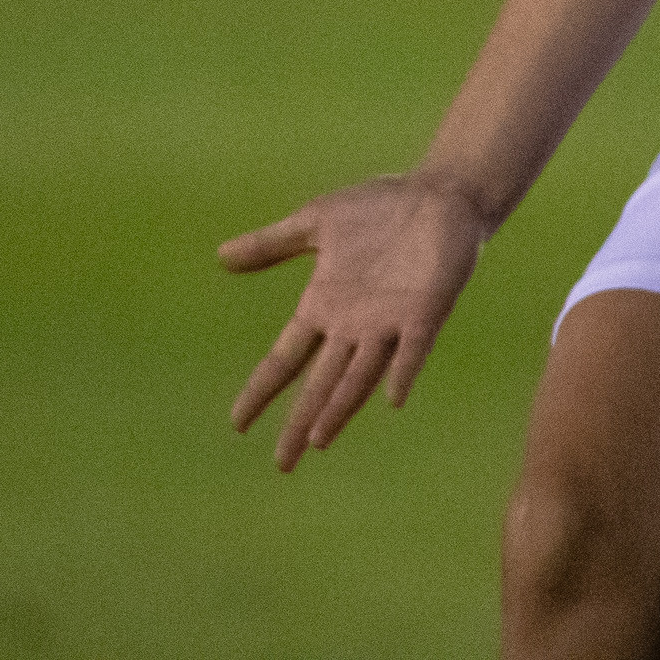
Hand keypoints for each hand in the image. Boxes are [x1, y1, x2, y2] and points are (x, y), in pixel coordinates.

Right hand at [218, 172, 487, 468]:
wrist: (439, 194)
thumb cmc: (380, 209)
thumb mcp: (316, 223)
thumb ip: (271, 244)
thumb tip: (220, 256)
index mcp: (325, 306)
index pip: (286, 358)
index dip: (262, 389)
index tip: (237, 424)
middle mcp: (354, 325)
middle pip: (321, 382)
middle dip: (301, 420)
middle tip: (282, 464)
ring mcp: (390, 321)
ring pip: (360, 375)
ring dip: (340, 406)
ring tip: (319, 440)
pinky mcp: (426, 310)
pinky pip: (413, 348)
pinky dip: (402, 371)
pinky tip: (393, 398)